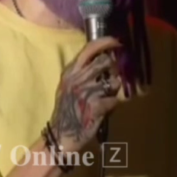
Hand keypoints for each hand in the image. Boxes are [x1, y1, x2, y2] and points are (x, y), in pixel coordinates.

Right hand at [48, 37, 123, 153]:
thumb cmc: (66, 110)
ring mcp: (86, 92)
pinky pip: (114, 100)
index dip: (105, 42)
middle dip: (114, 68)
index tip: (117, 42)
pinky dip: (113, 104)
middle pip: (104, 62)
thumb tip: (104, 60)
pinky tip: (107, 109)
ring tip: (108, 95)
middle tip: (114, 75)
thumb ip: (81, 73)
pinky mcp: (95, 107)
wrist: (60, 135)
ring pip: (113, 81)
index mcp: (69, 72)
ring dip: (114, 89)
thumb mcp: (67, 86)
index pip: (88, 49)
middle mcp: (77, 79)